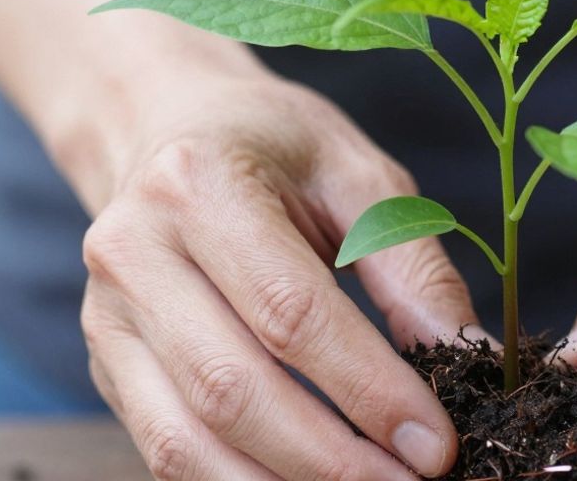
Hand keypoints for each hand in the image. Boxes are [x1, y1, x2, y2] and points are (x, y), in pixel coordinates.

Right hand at [76, 69, 479, 479]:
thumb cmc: (275, 147)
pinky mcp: (107, 365)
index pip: (289, 312)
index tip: (436, 443)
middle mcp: (133, 253)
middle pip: (230, 390)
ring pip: (184, 441)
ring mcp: (106, 317)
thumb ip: (411, 265)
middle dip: (331, 461)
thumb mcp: (358, 174)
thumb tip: (470, 357)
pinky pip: (167, 452)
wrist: (171, 128)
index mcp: (199, 186)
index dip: (367, 389)